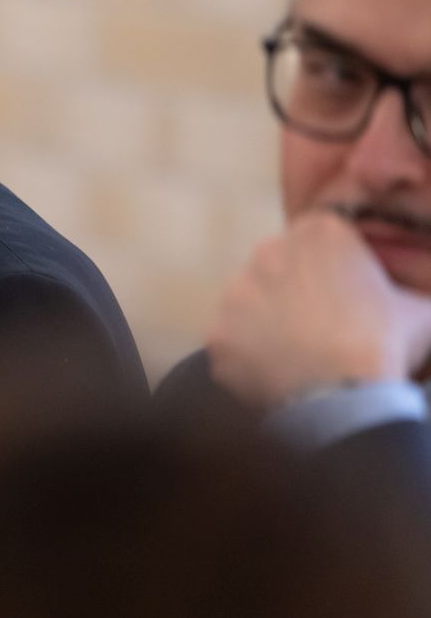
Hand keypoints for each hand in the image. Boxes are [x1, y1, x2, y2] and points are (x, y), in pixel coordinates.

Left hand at [208, 210, 430, 408]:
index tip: (345, 297)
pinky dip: (249, 358)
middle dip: (296, 292)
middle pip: (279, 268)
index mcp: (319, 233)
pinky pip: (233, 342)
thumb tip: (413, 297)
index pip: (320, 240)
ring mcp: (236, 292)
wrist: (342, 395)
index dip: (333, 269)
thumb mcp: (420, 309)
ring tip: (299, 356)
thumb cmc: (383, 343)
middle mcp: (267, 251)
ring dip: (269, 324)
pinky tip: (275, 376)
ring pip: (251, 304)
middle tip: (322, 329)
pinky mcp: (217, 331)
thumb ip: (412, 291)